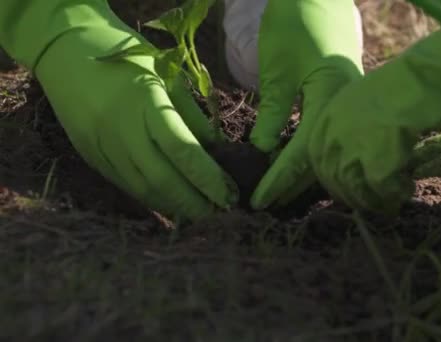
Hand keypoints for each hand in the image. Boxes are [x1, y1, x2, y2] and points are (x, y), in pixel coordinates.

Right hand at [1, 0, 237, 219]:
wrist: (66, 52)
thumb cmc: (127, 58)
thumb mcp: (167, 76)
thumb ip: (193, 116)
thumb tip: (218, 153)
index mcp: (146, 103)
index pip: (183, 151)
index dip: (209, 179)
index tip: (230, 195)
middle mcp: (122, 129)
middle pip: (163, 180)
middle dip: (195, 203)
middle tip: (221, 211)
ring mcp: (103, 146)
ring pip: (143, 189)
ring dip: (175, 206)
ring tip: (202, 211)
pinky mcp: (90, 156)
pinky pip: (126, 186)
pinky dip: (153, 198)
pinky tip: (172, 201)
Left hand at [247, 0, 364, 209]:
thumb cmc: (296, 22)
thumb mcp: (279, 69)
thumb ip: (273, 113)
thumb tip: (262, 151)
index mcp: (332, 100)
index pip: (302, 153)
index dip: (278, 180)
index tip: (257, 201)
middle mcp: (345, 108)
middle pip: (319, 159)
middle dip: (290, 185)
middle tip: (264, 205)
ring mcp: (345, 105)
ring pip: (323, 150)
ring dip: (299, 173)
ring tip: (275, 192)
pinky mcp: (340, 100)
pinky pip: (323, 135)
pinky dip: (305, 153)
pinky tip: (289, 163)